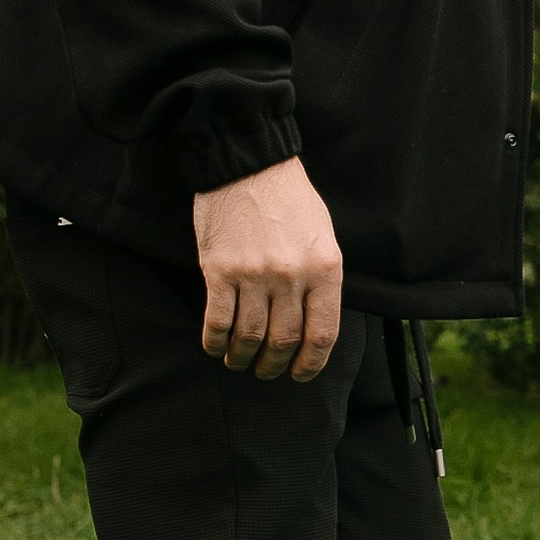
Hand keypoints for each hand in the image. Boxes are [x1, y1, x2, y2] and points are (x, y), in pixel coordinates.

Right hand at [193, 156, 343, 379]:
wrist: (248, 165)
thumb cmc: (289, 199)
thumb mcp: (324, 237)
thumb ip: (322, 279)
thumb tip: (314, 323)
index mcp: (325, 268)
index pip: (322, 334)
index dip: (310, 363)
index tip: (300, 374)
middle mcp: (291, 275)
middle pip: (284, 341)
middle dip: (274, 366)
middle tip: (266, 371)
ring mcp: (254, 274)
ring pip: (249, 337)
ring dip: (243, 358)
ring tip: (239, 362)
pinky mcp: (219, 270)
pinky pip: (217, 321)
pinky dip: (215, 341)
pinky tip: (215, 346)